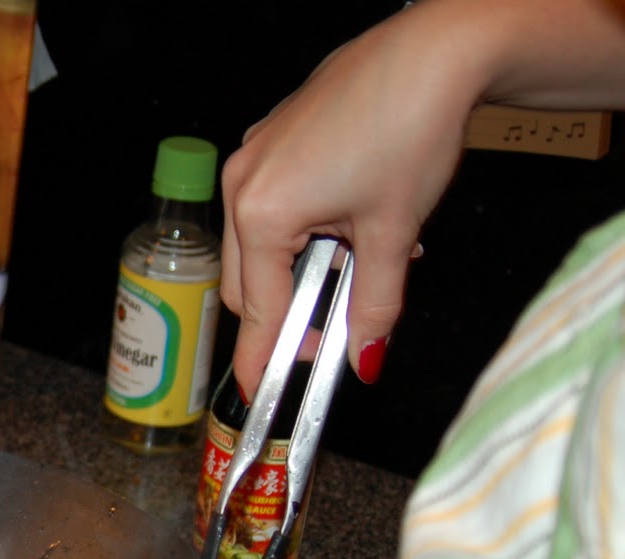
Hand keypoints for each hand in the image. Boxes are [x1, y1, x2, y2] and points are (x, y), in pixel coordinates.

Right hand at [219, 2, 477, 397]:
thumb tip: (366, 354)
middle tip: (339, 323)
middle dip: (289, 307)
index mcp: (262, 213)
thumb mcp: (394, 232)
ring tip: (362, 254)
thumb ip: (376, 304)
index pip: (257, 307)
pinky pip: (271, 204)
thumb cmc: (410, 124)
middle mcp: (243, 184)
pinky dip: (304, 225)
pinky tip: (352, 216)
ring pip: (259, 242)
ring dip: (301, 264)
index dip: (266, 354)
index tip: (263, 388)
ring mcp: (252, 156)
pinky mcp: (270, 138)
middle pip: (246, 280)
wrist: (435, 51)